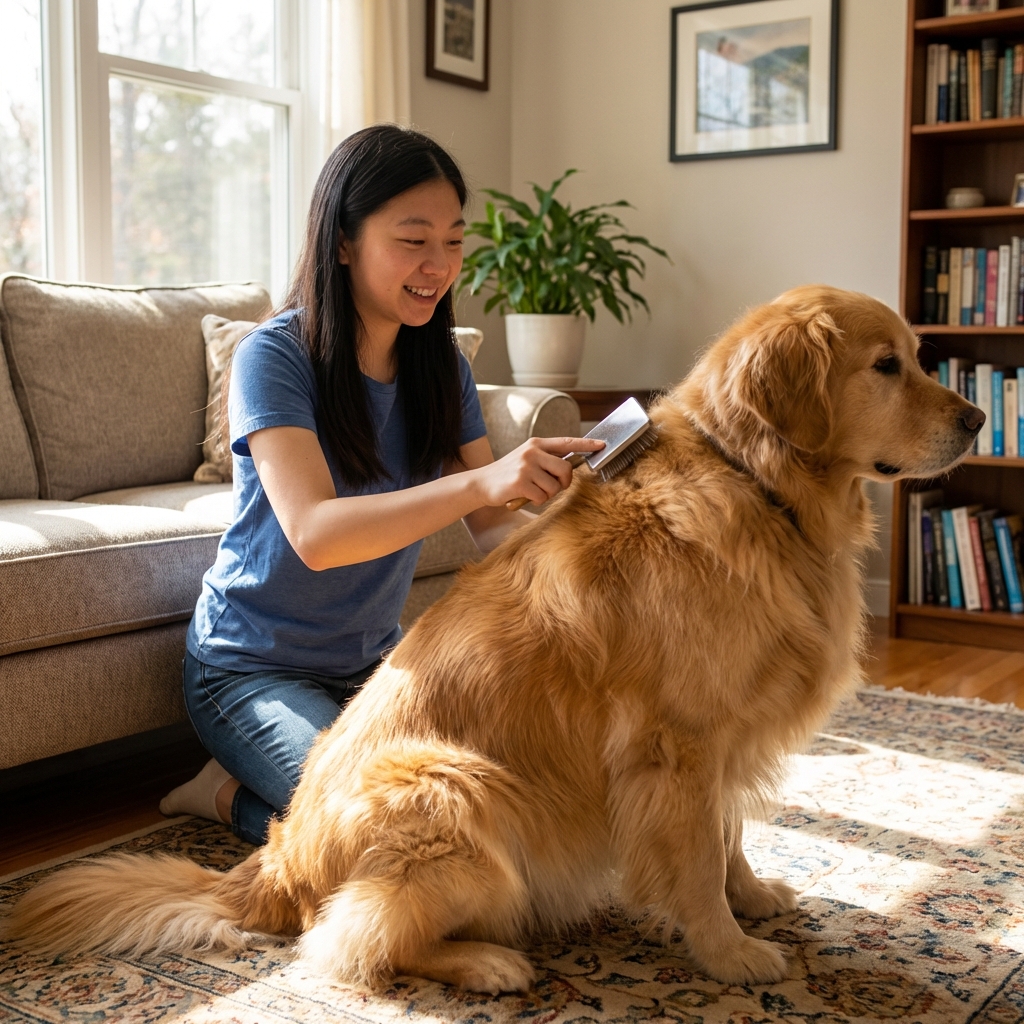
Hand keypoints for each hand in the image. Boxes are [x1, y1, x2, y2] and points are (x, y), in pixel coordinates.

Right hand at [470, 436, 604, 507]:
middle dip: (564, 481)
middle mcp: (532, 452)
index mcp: (536, 444)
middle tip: (554, 486)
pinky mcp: (520, 482)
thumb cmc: (509, 473)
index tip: (602, 445)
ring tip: (533, 490)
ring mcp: (526, 466)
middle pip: (566, 468)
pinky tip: (525, 496)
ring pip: (555, 486)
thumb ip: (547, 458)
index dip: (586, 444)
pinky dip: (537, 501)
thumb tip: (571, 466)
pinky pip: (542, 497)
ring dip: (548, 494)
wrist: (482, 483)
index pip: (567, 442)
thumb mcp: (527, 458)